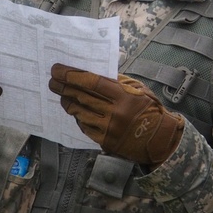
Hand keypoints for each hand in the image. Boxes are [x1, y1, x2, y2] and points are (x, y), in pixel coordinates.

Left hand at [48, 65, 183, 165]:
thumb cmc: (150, 110)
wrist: (160, 139)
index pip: (92, 83)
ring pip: (79, 113)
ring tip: (62, 95)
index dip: (73, 75)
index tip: (58, 70)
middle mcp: (115, 114)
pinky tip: (75, 111)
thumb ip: (117, 82)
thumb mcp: (139, 90)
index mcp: (125, 97)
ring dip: (68, 102)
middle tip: (53, 81)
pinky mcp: (105, 142)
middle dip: (64, 87)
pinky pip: (85, 127)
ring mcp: (109, 129)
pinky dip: (78, 117)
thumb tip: (92, 74)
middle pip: (82, 97)